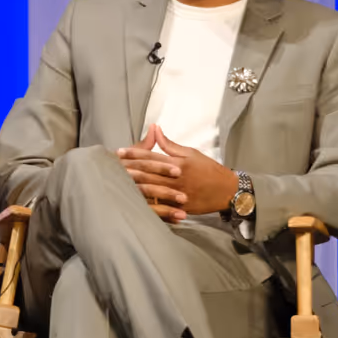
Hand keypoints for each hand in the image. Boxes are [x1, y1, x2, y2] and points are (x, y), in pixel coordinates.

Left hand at [115, 124, 237, 221]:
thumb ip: (170, 145)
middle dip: (128, 169)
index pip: (152, 156)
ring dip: (134, 186)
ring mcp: (177, 194)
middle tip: (110, 167)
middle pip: (148, 173)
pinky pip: (160, 207)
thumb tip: (156, 130)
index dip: (134, 153)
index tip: (119, 151)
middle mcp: (176, 178)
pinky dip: (146, 204)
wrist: (227, 191)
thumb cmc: (208, 169)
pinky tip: (132, 203)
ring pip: (151, 190)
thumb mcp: (191, 153)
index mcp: (178, 162)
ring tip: (117, 183)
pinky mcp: (179, 207)